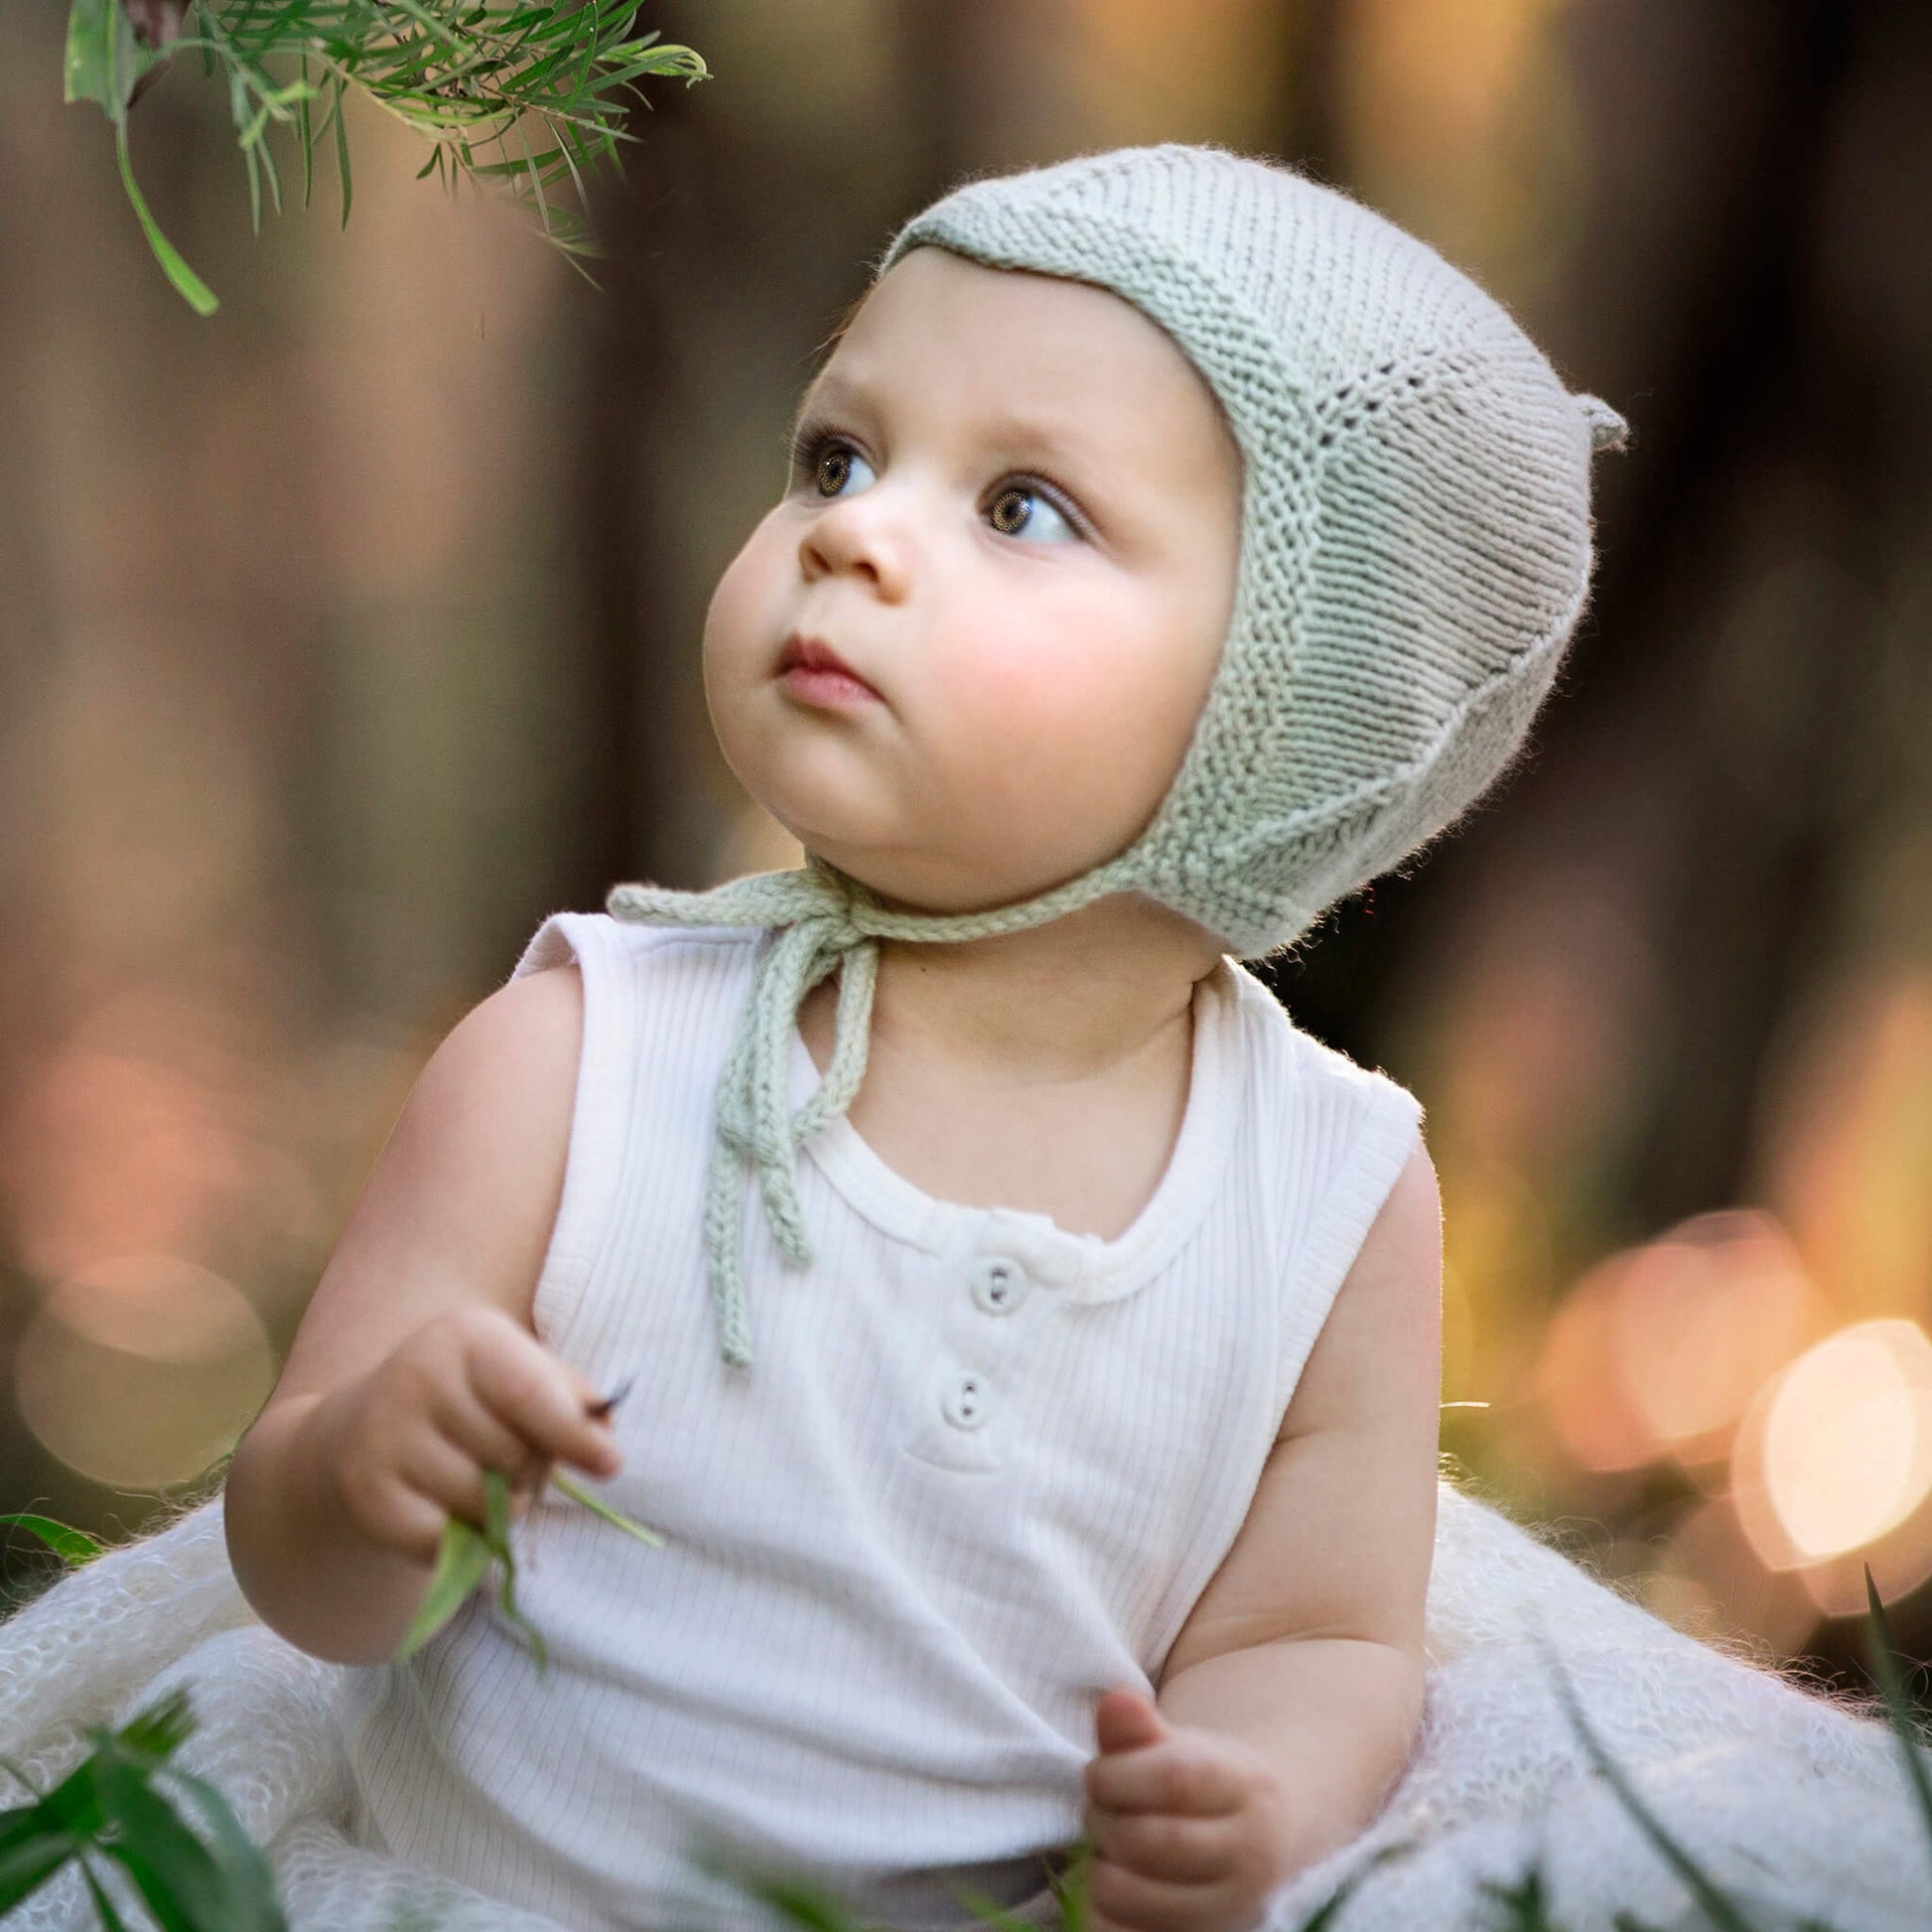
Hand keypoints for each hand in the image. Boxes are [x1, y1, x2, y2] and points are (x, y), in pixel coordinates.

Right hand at [316, 1305, 623, 1565]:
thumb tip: (603, 1430)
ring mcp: (384, 1435)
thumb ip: (571, 1396)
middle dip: (531, 1473)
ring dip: (498, 1509)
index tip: (611, 1464)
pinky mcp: (366, 1492)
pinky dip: (458, 1539)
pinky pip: (441, 1541)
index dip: (573, 1433)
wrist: (364, 1427)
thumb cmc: (470, 1398)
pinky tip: (442, 1506)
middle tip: (510, 1462)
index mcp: (466, 1335)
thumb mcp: (519, 1373)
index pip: (528, 1393)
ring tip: (477, 1480)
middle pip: (513, 1456)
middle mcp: (417, 1375)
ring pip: (481, 1504)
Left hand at [1082, 1688, 1290, 1931]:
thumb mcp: (1180, 1745)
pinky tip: (1114, 1885)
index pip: (1174, 1780)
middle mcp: (1252, 1856)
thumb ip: (1140, 1729)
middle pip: (1151, 1841)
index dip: (1116, 1776)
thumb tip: (1114, 1702)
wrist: (1261, 1836)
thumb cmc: (1206, 1782)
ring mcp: (1231, 1910)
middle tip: (1097, 1809)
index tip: (1096, 1773)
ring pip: (1136, 1898)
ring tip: (1109, 1848)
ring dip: (1101, 1869)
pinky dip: (1106, 1917)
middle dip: (1103, 1821)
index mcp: (1249, 1788)